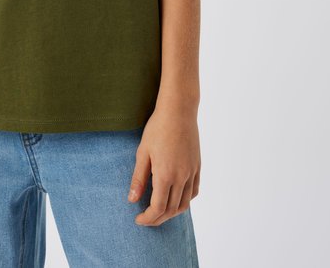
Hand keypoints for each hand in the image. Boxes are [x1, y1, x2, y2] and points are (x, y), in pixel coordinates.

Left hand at [127, 107, 199, 225]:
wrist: (179, 110)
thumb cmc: (157, 128)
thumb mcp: (143, 152)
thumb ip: (138, 178)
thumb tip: (132, 200)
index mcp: (165, 175)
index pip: (158, 208)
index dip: (148, 218)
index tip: (138, 219)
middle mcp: (181, 177)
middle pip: (171, 209)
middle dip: (158, 218)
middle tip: (145, 218)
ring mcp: (192, 172)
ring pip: (184, 203)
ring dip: (171, 212)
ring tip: (159, 211)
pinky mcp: (197, 166)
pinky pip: (194, 191)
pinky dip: (185, 200)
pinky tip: (175, 197)